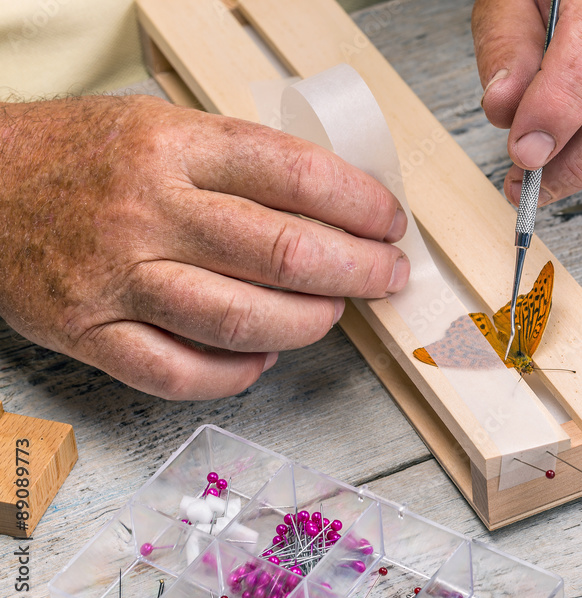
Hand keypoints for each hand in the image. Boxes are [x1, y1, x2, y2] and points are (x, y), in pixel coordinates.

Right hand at [0, 95, 408, 399]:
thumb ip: (238, 162)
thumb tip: (332, 205)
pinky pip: (180, 373)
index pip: (295, 175)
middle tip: (384, 275)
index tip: (388, 223)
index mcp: (173, 147)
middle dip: (357, 270)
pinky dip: (236, 373)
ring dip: (308, 324)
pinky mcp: (90, 331)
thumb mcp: (160, 125)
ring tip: (331, 313)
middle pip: (284, 252)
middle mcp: (149, 211)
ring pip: (242, 318)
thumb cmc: (78, 156)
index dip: (359, 205)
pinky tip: (262, 358)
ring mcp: (118, 277)